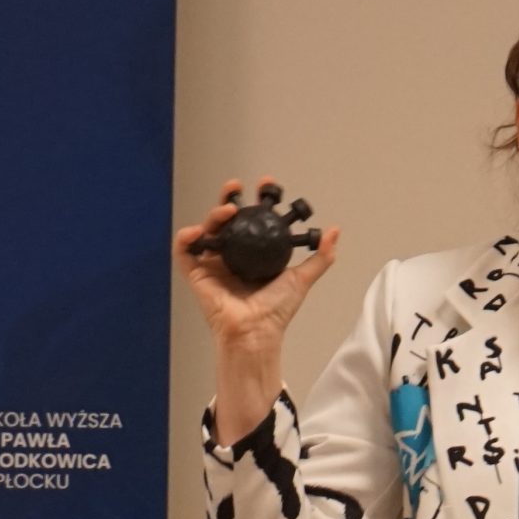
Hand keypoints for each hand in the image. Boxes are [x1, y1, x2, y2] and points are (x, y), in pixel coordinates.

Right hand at [173, 176, 340, 353]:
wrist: (256, 331)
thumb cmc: (276, 311)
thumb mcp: (302, 278)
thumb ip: (320, 256)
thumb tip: (334, 231)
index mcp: (253, 254)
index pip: (252, 220)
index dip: (257, 200)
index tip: (267, 186)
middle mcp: (232, 255)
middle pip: (227, 220)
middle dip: (230, 198)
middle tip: (237, 186)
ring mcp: (213, 264)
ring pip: (207, 230)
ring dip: (213, 214)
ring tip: (227, 209)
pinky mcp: (196, 275)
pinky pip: (185, 252)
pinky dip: (186, 238)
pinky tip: (197, 231)